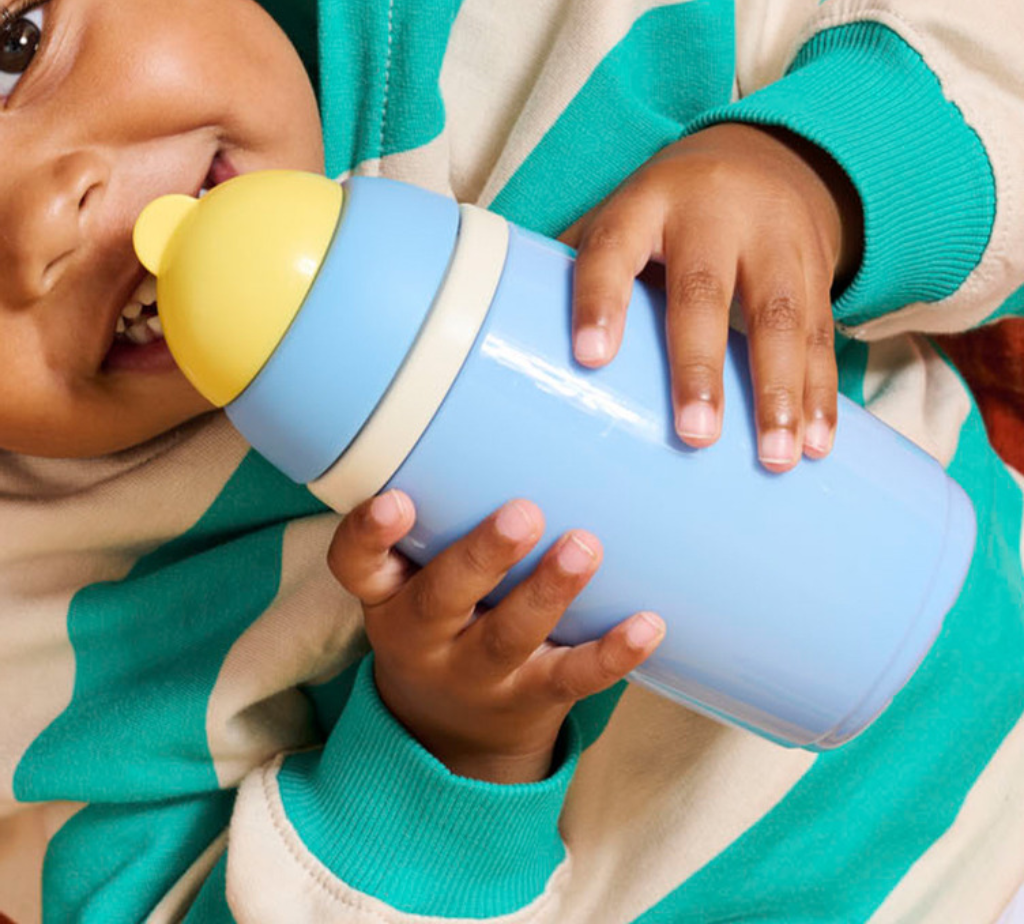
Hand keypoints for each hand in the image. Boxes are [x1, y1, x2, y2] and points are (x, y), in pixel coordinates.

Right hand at [327, 491, 664, 783]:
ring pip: (509, 637)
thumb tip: (506, 413)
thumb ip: (443, 518)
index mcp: (388, 598)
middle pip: (442, 599)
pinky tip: (648, 624)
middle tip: (522, 513)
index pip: (355, 566)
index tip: (395, 499)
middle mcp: (424, 640)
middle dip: (482, 557)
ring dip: (548, 592)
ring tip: (585, 547)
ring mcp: (479, 675)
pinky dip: (613, 654)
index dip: (367, 535)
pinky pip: (572, 679)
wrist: (452, 737)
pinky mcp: (532, 698)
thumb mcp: (414, 579)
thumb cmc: (442, 623)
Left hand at [562, 123, 862, 471]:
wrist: (765, 156)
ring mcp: (772, 239)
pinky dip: (821, 391)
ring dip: (781, 392)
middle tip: (696, 436)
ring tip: (775, 459)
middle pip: (705, 290)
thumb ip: (580, 272)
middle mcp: (712, 215)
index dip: (601, 300)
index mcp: (645, 204)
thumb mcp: (621, 216)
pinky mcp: (815, 270)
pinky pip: (822, 332)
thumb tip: (515, 353)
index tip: (591, 359)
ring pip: (779, 315)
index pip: (613, 247)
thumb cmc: (666, 213)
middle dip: (701, 367)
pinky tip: (816, 443)